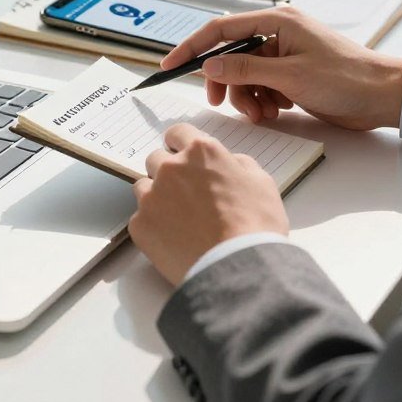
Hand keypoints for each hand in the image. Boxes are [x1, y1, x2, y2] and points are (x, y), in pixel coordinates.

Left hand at [129, 123, 288, 285]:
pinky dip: (153, 226)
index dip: (181, 144)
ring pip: (143, 187)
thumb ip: (238, 163)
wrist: (239, 268)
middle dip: (168, 172)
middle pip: (157, 159)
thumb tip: (227, 163)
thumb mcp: (261, 182)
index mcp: (201, 152)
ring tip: (178, 220)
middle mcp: (171, 168)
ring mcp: (152, 196)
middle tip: (186, 194)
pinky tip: (173, 240)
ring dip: (157, 197)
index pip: (178, 133)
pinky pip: (140, 218)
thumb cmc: (255, 226)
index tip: (182, 155)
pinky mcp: (140, 225)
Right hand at [161, 6, 401, 130]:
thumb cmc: (345, 78)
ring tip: (263, 113)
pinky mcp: (292, 75)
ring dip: (246, 97)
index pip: (221, 29)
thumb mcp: (290, 76)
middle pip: (230, 55)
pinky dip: (261, 101)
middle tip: (219, 104)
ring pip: (244, 75)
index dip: (193, 47)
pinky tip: (276, 111)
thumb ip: (245, 70)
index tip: (170, 66)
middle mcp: (278, 34)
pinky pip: (261, 86)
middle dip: (223, 82)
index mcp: (277, 21)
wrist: (383, 97)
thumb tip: (209, 67)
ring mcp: (285, 55)